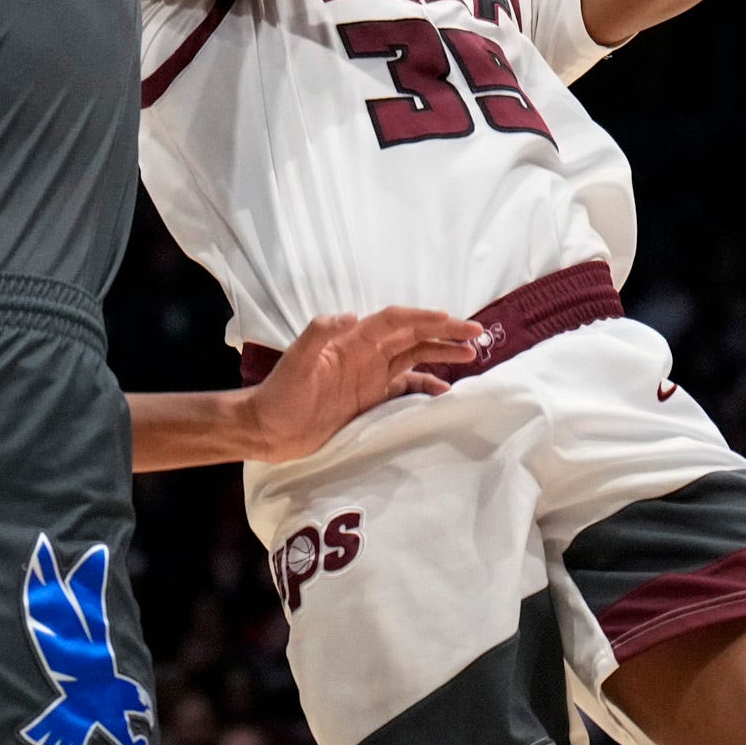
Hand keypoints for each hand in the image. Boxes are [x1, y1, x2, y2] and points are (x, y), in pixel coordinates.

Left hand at [242, 307, 480, 463]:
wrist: (269, 428)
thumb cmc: (281, 393)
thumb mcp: (296, 360)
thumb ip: (319, 334)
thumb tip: (352, 315)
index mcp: (352, 341)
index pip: (394, 322)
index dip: (422, 318)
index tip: (449, 320)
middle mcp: (366, 354)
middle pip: (412, 336)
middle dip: (443, 331)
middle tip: (476, 333)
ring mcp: (371, 377)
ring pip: (415, 358)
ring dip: (441, 353)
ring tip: (470, 354)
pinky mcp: (371, 400)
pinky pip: (406, 388)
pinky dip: (426, 386)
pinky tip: (445, 392)